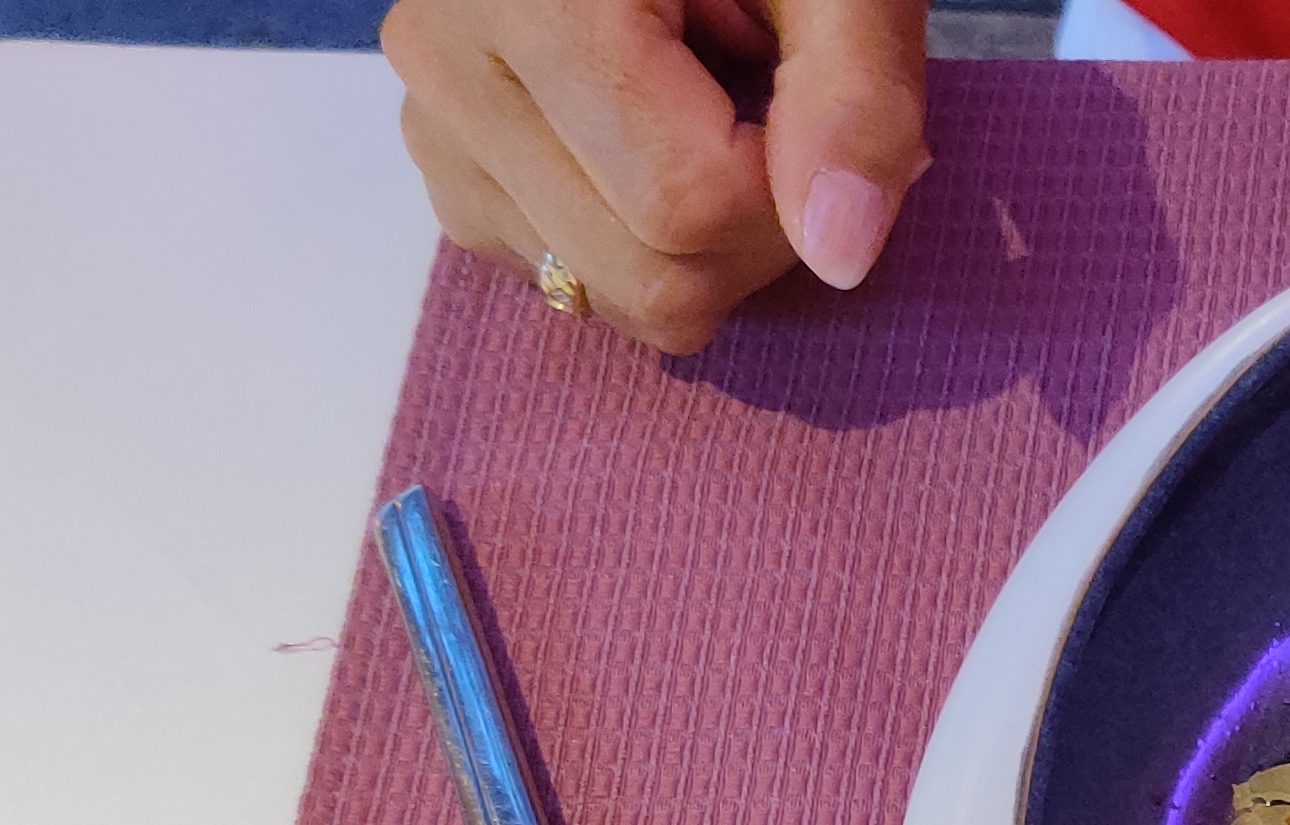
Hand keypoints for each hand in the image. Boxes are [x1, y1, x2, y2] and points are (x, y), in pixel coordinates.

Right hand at [382, 0, 930, 352]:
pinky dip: (641, 237)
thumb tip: (840, 255)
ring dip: (699, 236)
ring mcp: (434, 128)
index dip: (792, 186)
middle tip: (770, 111)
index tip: (802, 93)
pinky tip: (653, 129)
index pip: (686, 200)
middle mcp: (449, 63)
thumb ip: (855, 96)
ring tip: (704, 100)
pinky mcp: (447, 178)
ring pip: (608, 296)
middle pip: (645, 275)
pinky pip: (572, 280)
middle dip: (753, 230)